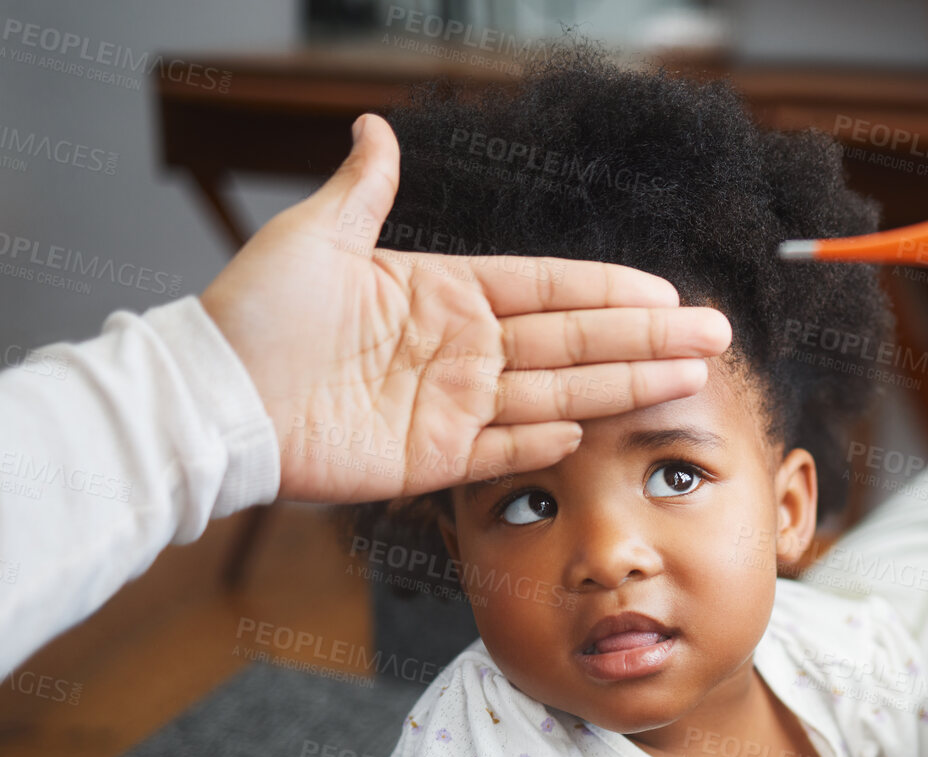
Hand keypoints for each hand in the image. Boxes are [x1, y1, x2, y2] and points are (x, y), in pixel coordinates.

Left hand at [199, 113, 731, 503]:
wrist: (214, 396)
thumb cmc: (255, 313)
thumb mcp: (314, 237)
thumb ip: (364, 190)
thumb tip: (376, 127)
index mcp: (445, 294)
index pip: (548, 289)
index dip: (609, 290)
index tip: (665, 293)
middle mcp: (461, 350)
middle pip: (574, 341)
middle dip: (646, 339)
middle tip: (712, 336)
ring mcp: (453, 407)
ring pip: (558, 391)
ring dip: (624, 384)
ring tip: (688, 377)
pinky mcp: (433, 459)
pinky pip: (506, 449)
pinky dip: (549, 439)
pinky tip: (597, 424)